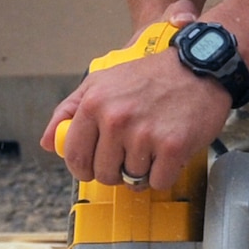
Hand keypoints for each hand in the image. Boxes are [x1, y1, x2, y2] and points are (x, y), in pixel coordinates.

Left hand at [39, 0, 224, 189]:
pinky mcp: (173, 147)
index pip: (74, 156)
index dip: (83, 168)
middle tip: (130, 157)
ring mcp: (145, 135)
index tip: (94, 168)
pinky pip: (159, 181)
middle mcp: (117, 120)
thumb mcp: (102, 81)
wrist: (200, 66)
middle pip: (103, 173)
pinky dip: (164, 175)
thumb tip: (48, 142)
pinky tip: (168, 157)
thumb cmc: (152, 75)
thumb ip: (70, 110)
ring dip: (142, 171)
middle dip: (116, 171)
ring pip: (132, 179)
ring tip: (152, 151)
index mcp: (95, 104)